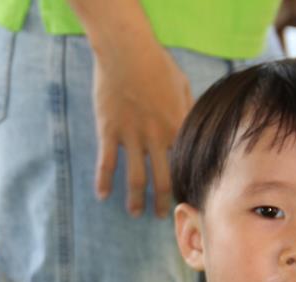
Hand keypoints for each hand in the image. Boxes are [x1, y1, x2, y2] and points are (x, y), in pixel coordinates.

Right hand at [89, 36, 192, 217]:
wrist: (126, 50)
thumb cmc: (157, 64)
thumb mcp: (182, 87)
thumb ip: (187, 112)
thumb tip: (193, 130)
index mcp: (177, 126)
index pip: (184, 165)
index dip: (185, 185)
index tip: (185, 199)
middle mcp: (156, 136)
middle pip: (161, 179)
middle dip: (162, 202)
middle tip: (160, 216)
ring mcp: (131, 136)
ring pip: (135, 178)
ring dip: (135, 200)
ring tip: (135, 213)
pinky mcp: (109, 131)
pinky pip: (107, 163)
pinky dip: (104, 181)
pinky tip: (102, 196)